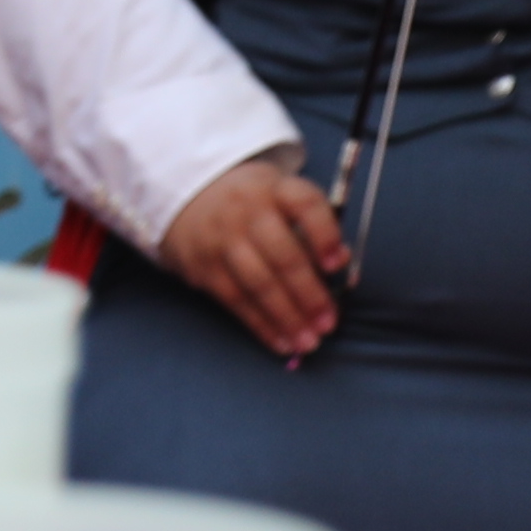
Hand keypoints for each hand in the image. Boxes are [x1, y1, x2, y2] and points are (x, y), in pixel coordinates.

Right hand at [158, 152, 352, 363]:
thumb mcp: (282, 197)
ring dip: (287, 317)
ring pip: (258, 283)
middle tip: (328, 323)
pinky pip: (236, 301)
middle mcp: (247, 210)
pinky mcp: (203, 266)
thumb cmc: (254, 203)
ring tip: (309, 341)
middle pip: (282, 253)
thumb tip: (342, 260)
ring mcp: (221, 238)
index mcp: (275, 188)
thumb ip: (314, 226)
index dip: (323, 233)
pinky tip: (282, 342)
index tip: (336, 264)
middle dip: (309, 293)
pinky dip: (261, 325)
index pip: (305, 204)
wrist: (188, 195)